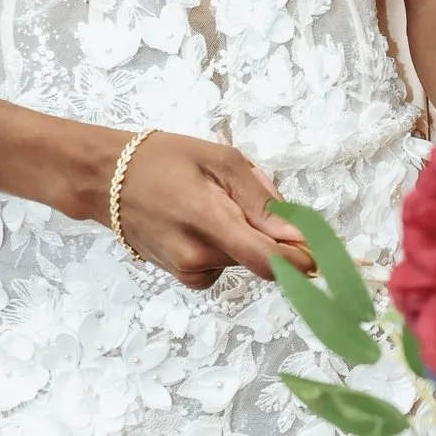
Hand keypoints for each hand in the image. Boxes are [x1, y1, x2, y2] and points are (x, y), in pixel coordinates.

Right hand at [115, 132, 314, 288]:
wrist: (104, 179)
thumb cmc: (162, 159)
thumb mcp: (218, 160)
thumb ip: (259, 198)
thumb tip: (297, 232)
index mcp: (210, 221)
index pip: (270, 260)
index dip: (305, 264)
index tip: (331, 261)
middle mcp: (198, 256)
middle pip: (261, 258)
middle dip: (273, 236)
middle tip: (255, 200)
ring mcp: (187, 271)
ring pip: (242, 260)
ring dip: (245, 238)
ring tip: (214, 203)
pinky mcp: (180, 276)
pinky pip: (221, 265)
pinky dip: (224, 247)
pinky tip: (199, 222)